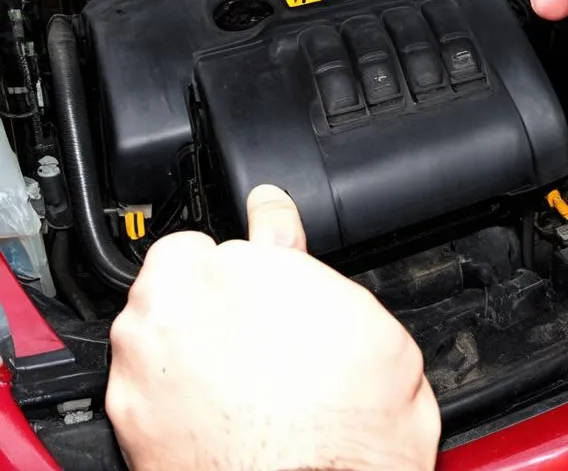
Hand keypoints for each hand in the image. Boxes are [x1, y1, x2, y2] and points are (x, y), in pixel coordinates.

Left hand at [106, 185, 439, 470]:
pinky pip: (138, 379)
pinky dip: (164, 387)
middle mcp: (188, 301)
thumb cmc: (351, 427)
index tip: (268, 226)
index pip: (260, 213)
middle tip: (253, 325)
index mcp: (255, 264)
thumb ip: (315, 274)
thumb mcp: (369, 325)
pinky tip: (209, 408)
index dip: (270, 224)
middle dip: (216, 287)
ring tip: (231, 373)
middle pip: (190, 264)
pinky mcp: (125, 413)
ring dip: (183, 333)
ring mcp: (146, 358)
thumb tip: (293, 250)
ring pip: (155, 319)